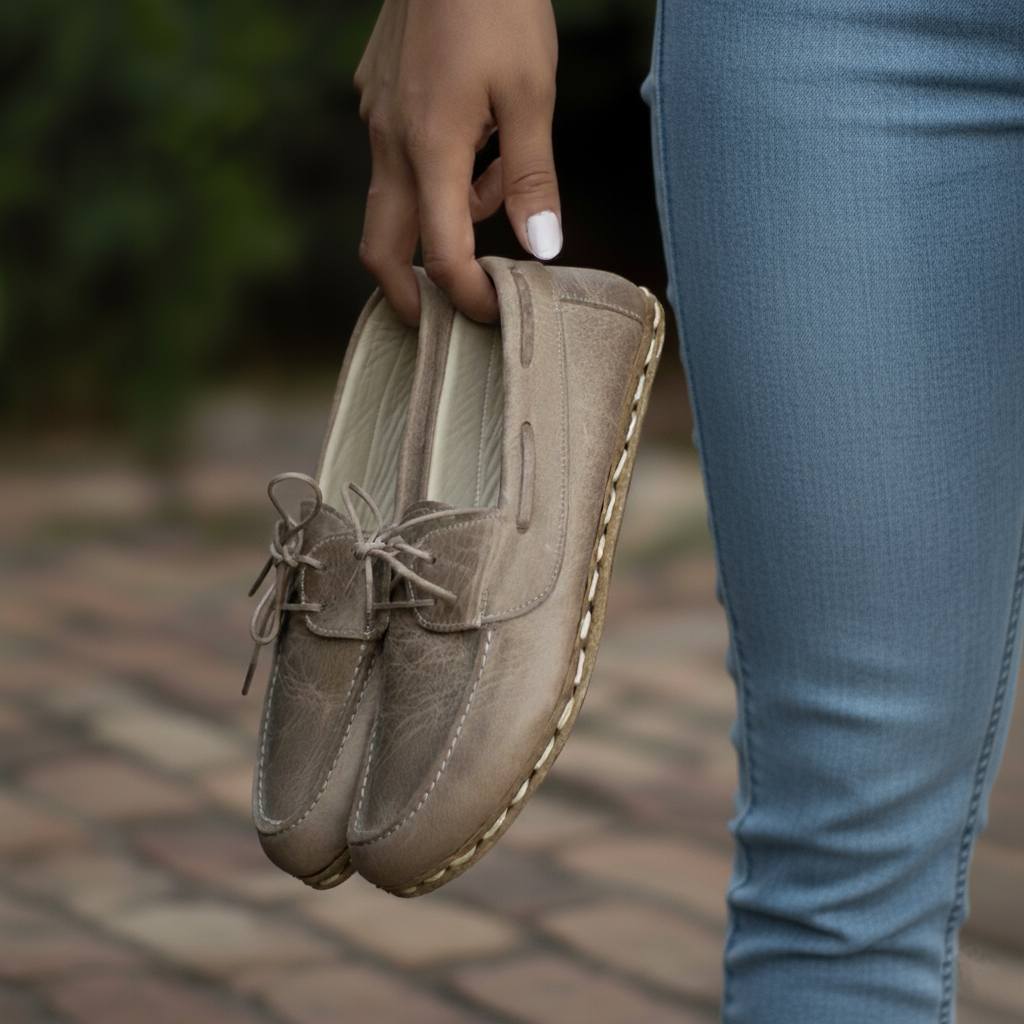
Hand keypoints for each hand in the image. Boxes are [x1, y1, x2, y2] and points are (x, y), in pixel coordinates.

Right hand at [355, 0, 560, 322]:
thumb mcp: (531, 93)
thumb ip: (531, 177)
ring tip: (501, 181)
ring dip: (441, 216)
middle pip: (381, 246)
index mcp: (429, 148)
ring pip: (398, 200)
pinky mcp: (377, 98)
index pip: (439, 254)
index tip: (493, 313)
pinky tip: (477, 140)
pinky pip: (400, 159)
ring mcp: (376, 117)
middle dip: (410, 292)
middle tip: (442, 319)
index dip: (466, 296)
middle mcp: (389, 140)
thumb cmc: (498, 3)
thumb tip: (540, 248)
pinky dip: (436, 175)